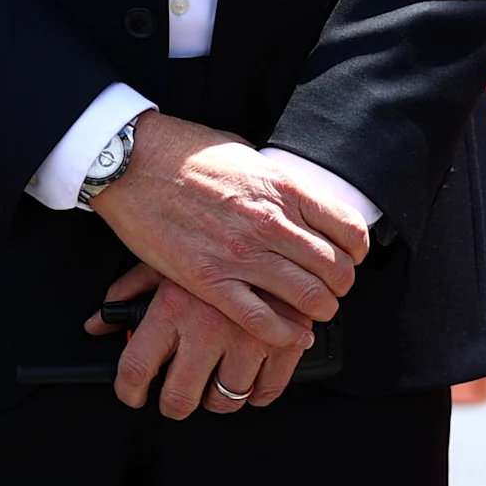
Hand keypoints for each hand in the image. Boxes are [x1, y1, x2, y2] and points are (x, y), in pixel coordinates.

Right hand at [85, 113, 365, 351]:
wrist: (128, 162)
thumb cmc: (183, 153)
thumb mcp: (246, 156)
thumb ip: (278, 186)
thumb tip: (299, 205)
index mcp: (284, 188)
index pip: (351, 232)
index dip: (356, 252)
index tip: (346, 258)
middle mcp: (271, 223)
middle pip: (336, 271)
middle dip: (339, 286)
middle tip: (327, 289)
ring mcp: (241, 254)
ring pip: (309, 299)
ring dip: (317, 311)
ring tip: (308, 311)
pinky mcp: (209, 280)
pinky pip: (263, 321)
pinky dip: (284, 333)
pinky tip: (286, 332)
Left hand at [92, 265, 307, 417]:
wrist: (276, 228)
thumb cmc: (212, 244)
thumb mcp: (165, 261)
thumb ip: (127, 294)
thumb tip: (97, 325)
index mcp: (172, 308)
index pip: (137, 366)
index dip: (129, 391)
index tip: (132, 394)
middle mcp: (208, 329)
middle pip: (180, 396)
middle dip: (173, 404)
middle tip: (174, 397)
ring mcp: (248, 340)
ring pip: (225, 400)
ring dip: (216, 398)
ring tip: (213, 380)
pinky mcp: (284, 346)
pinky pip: (266, 392)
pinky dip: (255, 393)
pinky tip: (247, 376)